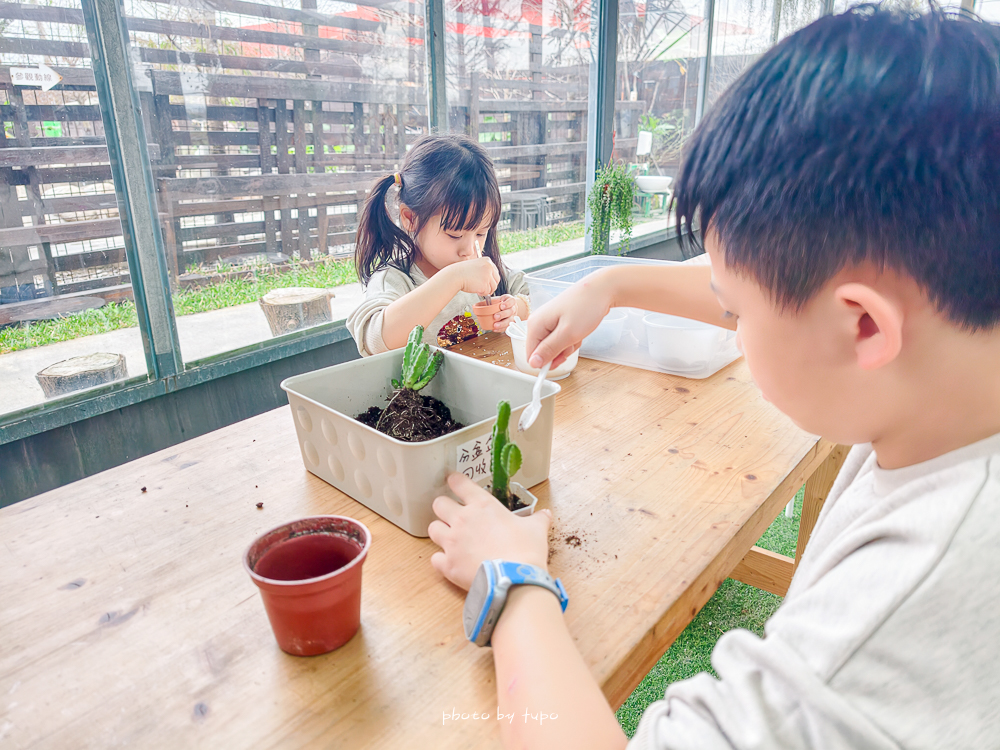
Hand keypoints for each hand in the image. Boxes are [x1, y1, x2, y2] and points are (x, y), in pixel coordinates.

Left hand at [429, 473, 551, 590]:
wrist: (515, 581)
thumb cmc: (525, 551)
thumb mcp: (536, 530)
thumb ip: (538, 519)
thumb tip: (546, 514)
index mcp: (483, 506)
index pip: (460, 483)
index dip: (455, 481)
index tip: (454, 481)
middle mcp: (462, 520)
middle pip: (439, 504)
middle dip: (444, 507)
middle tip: (452, 513)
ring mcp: (452, 542)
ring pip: (432, 529)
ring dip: (440, 531)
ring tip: (449, 537)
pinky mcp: (448, 564)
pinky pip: (435, 558)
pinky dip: (441, 560)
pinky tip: (451, 562)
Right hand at [446, 257, 499, 296]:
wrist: (455, 275)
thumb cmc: (462, 272)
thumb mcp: (476, 265)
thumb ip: (484, 269)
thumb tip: (491, 278)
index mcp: (487, 261)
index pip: (495, 272)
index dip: (491, 279)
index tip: (486, 282)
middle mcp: (489, 267)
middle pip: (497, 279)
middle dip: (491, 285)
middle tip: (484, 287)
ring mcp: (488, 275)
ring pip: (493, 287)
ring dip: (487, 290)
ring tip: (479, 289)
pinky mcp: (485, 284)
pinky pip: (488, 292)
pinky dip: (483, 293)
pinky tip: (477, 290)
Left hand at [490, 294, 519, 332]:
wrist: (509, 307)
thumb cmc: (502, 303)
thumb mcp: (498, 299)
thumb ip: (491, 301)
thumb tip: (479, 304)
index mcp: (511, 301)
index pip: (512, 301)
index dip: (507, 304)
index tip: (501, 306)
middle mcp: (513, 309)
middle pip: (510, 312)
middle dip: (502, 314)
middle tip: (495, 317)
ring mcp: (513, 316)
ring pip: (510, 321)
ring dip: (502, 324)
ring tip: (495, 325)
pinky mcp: (511, 323)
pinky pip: (507, 327)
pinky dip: (501, 329)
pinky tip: (495, 329)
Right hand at [526, 270, 613, 367]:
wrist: (602, 289)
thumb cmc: (586, 307)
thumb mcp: (568, 334)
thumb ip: (549, 350)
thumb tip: (533, 363)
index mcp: (535, 325)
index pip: (531, 355)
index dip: (546, 362)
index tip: (561, 359)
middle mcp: (539, 322)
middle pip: (543, 351)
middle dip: (559, 353)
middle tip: (572, 343)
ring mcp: (549, 321)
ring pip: (554, 346)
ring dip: (568, 346)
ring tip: (578, 334)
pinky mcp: (558, 321)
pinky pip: (562, 339)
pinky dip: (572, 339)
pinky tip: (579, 331)